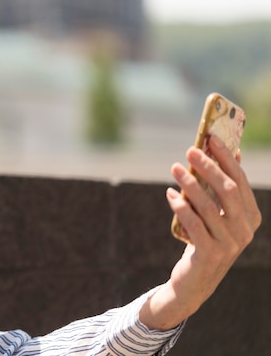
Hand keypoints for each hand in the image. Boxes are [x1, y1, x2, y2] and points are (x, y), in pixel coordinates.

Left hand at [140, 134, 260, 329]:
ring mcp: (230, 244)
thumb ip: (223, 189)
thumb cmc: (205, 240)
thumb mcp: (218, 215)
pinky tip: (170, 194)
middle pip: (227, 190)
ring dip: (190, 183)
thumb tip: (231, 151)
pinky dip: (181, 207)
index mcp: (251, 218)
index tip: (211, 138)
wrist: (195, 282)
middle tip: (190, 150)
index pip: (240, 181)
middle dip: (208, 167)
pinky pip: (194, 224)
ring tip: (174, 168)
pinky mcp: (210, 254)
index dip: (226, 159)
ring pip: (208, 206)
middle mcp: (245, 231)